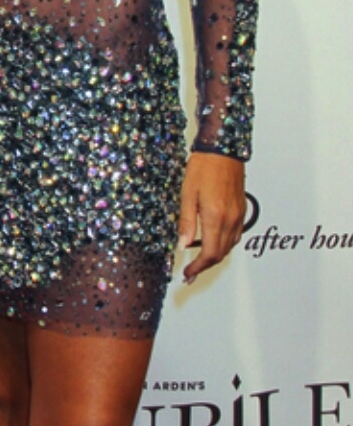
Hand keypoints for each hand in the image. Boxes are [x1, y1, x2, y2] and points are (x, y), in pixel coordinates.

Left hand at [179, 154, 245, 282]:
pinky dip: (224, 244)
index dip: (198, 268)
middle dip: (205, 266)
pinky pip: (235, 234)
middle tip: (191, 273)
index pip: (210, 253)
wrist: (223, 151)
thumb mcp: (187, 195)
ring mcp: (238, 215)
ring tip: (199, 261)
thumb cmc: (203, 169)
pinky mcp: (241, 210)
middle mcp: (231, 219)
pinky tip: (213, 242)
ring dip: (215, 256)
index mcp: (216, 217)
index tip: (188, 274)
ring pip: (230, 245)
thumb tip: (183, 245)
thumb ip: (186, 222)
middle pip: (221, 253)